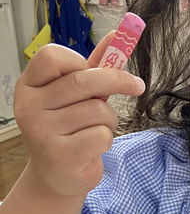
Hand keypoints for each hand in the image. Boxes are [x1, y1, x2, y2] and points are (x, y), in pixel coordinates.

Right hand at [13, 33, 144, 199]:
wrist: (56, 176)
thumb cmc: (67, 130)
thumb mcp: (75, 96)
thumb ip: (94, 66)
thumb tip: (116, 36)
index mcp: (29, 86)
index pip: (52, 56)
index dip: (82, 60)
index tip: (101, 68)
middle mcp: (30, 107)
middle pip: (83, 81)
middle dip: (117, 81)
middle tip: (136, 85)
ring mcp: (42, 132)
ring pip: (97, 109)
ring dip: (110, 119)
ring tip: (96, 129)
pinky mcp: (61, 155)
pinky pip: (101, 134)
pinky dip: (106, 139)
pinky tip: (92, 147)